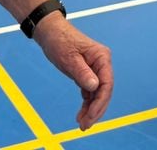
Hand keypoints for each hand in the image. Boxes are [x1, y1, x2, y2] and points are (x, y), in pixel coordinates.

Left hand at [33, 15, 113, 130]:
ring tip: (82, 124)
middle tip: (86, 125)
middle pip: (104, 91)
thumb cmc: (60, 40)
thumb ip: (82, 72)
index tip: (91, 116)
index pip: (106, 84)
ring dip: (91, 110)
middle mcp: (101, 64)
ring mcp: (95, 69)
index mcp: (102, 57)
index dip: (100, 102)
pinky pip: (90, 92)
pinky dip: (87, 104)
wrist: (50, 32)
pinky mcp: (87, 74)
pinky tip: (82, 115)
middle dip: (96, 110)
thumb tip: (95, 87)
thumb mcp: (69, 58)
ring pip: (97, 94)